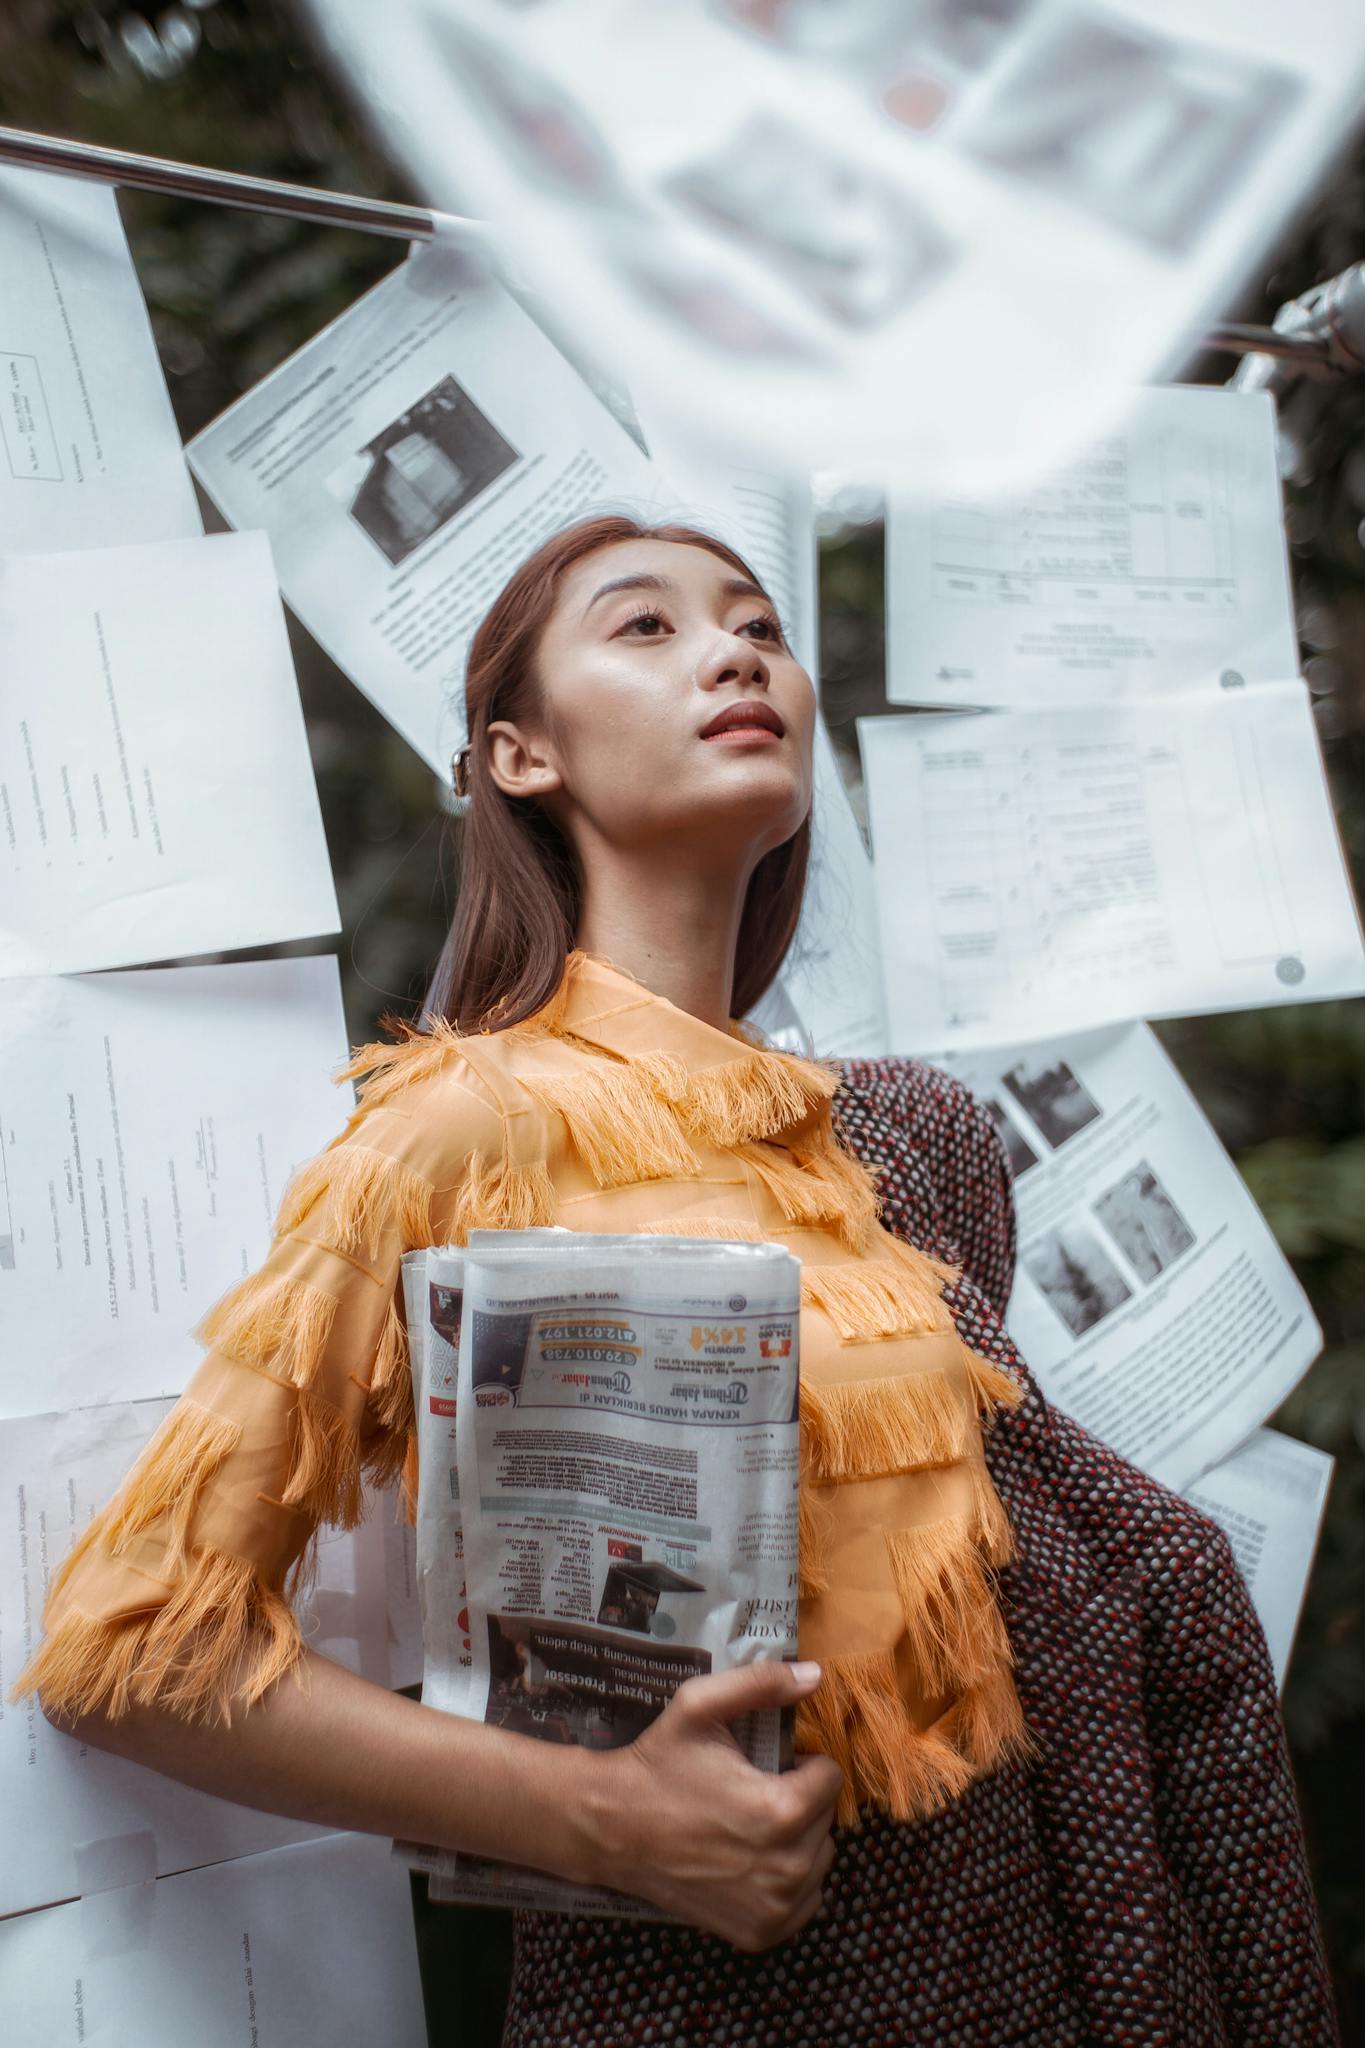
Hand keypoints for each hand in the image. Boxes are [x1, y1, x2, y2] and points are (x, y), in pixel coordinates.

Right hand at [587, 1660, 842, 1951]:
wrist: (612, 1828)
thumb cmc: (658, 1764)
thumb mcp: (700, 1706)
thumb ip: (761, 1683)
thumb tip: (816, 1674)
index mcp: (780, 1810)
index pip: (830, 1778)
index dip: (801, 1764)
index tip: (769, 1766)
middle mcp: (787, 1867)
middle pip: (826, 1820)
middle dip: (800, 1800)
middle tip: (753, 1793)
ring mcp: (775, 1907)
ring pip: (820, 1860)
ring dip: (799, 1841)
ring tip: (751, 1826)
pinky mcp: (762, 1933)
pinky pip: (805, 1901)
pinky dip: (789, 1883)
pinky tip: (752, 1862)